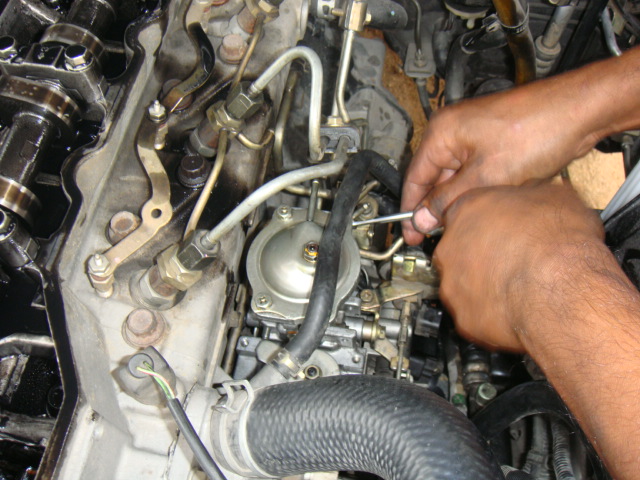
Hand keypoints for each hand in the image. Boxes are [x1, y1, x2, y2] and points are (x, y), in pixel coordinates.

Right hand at [401, 83, 598, 244]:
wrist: (578, 112)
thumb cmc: (536, 130)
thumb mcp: (486, 176)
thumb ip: (449, 200)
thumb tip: (425, 217)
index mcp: (442, 132)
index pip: (414, 178)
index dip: (411, 210)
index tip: (410, 234)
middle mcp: (453, 129)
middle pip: (433, 177)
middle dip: (434, 207)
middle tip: (434, 236)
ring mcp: (473, 133)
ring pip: (454, 176)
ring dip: (457, 200)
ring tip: (460, 224)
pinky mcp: (492, 140)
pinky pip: (473, 170)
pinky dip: (474, 189)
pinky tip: (480, 207)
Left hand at [433, 183, 604, 350]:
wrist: (563, 291)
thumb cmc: (559, 243)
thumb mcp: (553, 196)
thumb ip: (530, 196)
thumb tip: (534, 196)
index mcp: (466, 210)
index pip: (464, 214)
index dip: (487, 224)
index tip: (502, 230)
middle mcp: (450, 246)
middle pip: (458, 250)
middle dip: (482, 256)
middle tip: (512, 261)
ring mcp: (453, 284)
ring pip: (463, 284)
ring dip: (484, 286)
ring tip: (517, 288)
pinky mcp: (463, 318)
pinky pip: (474, 315)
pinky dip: (492, 315)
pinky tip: (517, 310)